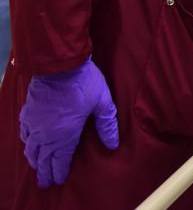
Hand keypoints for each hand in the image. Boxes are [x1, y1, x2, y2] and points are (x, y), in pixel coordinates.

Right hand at [18, 57, 118, 188]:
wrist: (59, 65)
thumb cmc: (84, 83)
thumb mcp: (102, 102)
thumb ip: (107, 125)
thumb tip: (113, 144)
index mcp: (64, 135)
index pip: (60, 160)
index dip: (59, 172)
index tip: (59, 180)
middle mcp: (46, 134)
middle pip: (42, 159)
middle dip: (44, 172)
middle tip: (46, 182)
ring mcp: (34, 124)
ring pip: (30, 149)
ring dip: (34, 160)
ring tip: (38, 167)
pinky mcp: (27, 114)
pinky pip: (24, 135)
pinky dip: (27, 144)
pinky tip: (29, 145)